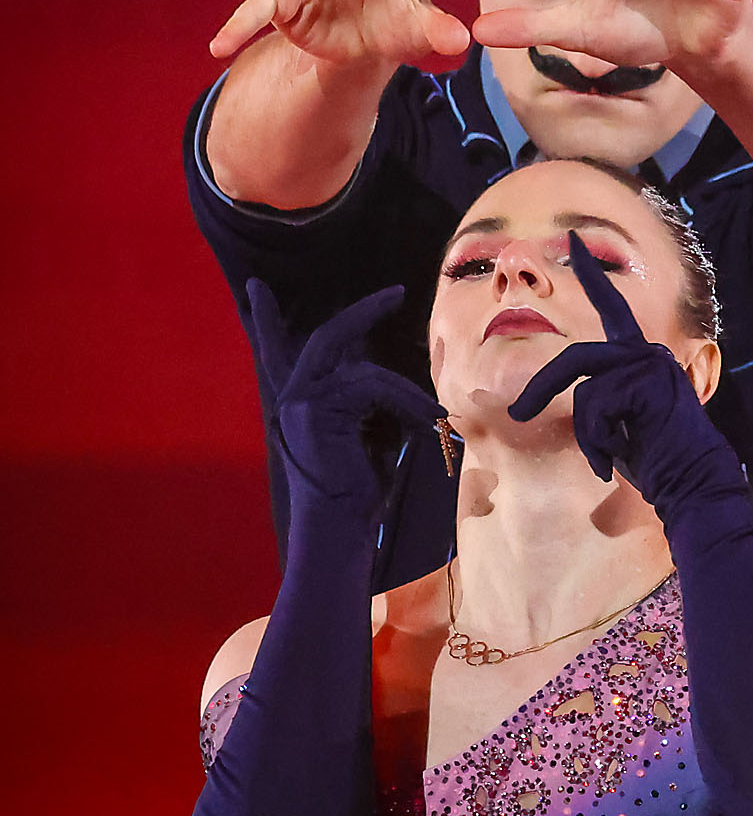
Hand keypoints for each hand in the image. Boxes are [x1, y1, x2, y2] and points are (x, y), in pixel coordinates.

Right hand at [248, 279, 444, 503]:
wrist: (336, 528)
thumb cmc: (353, 491)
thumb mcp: (359, 433)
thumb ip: (361, 400)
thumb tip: (387, 374)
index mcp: (296, 403)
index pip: (276, 350)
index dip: (265, 319)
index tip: (256, 287)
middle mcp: (291, 397)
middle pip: (327, 338)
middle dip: (364, 312)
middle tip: (396, 294)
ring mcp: (299, 401)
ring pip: (365, 371)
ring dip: (406, 394)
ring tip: (433, 418)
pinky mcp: (315, 409)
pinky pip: (372, 387)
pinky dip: (405, 403)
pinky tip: (425, 423)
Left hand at [508, 234, 745, 523]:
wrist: (693, 482)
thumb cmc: (655, 460)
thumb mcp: (619, 421)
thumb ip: (600, 398)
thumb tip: (568, 402)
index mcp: (640, 357)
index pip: (612, 307)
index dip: (592, 273)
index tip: (573, 242)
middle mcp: (647, 352)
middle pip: (576, 358)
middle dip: (541, 388)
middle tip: (518, 415)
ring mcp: (650, 364)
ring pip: (585, 390)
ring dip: (588, 433)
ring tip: (604, 458)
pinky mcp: (648, 382)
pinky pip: (596, 410)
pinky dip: (598, 442)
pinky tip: (619, 458)